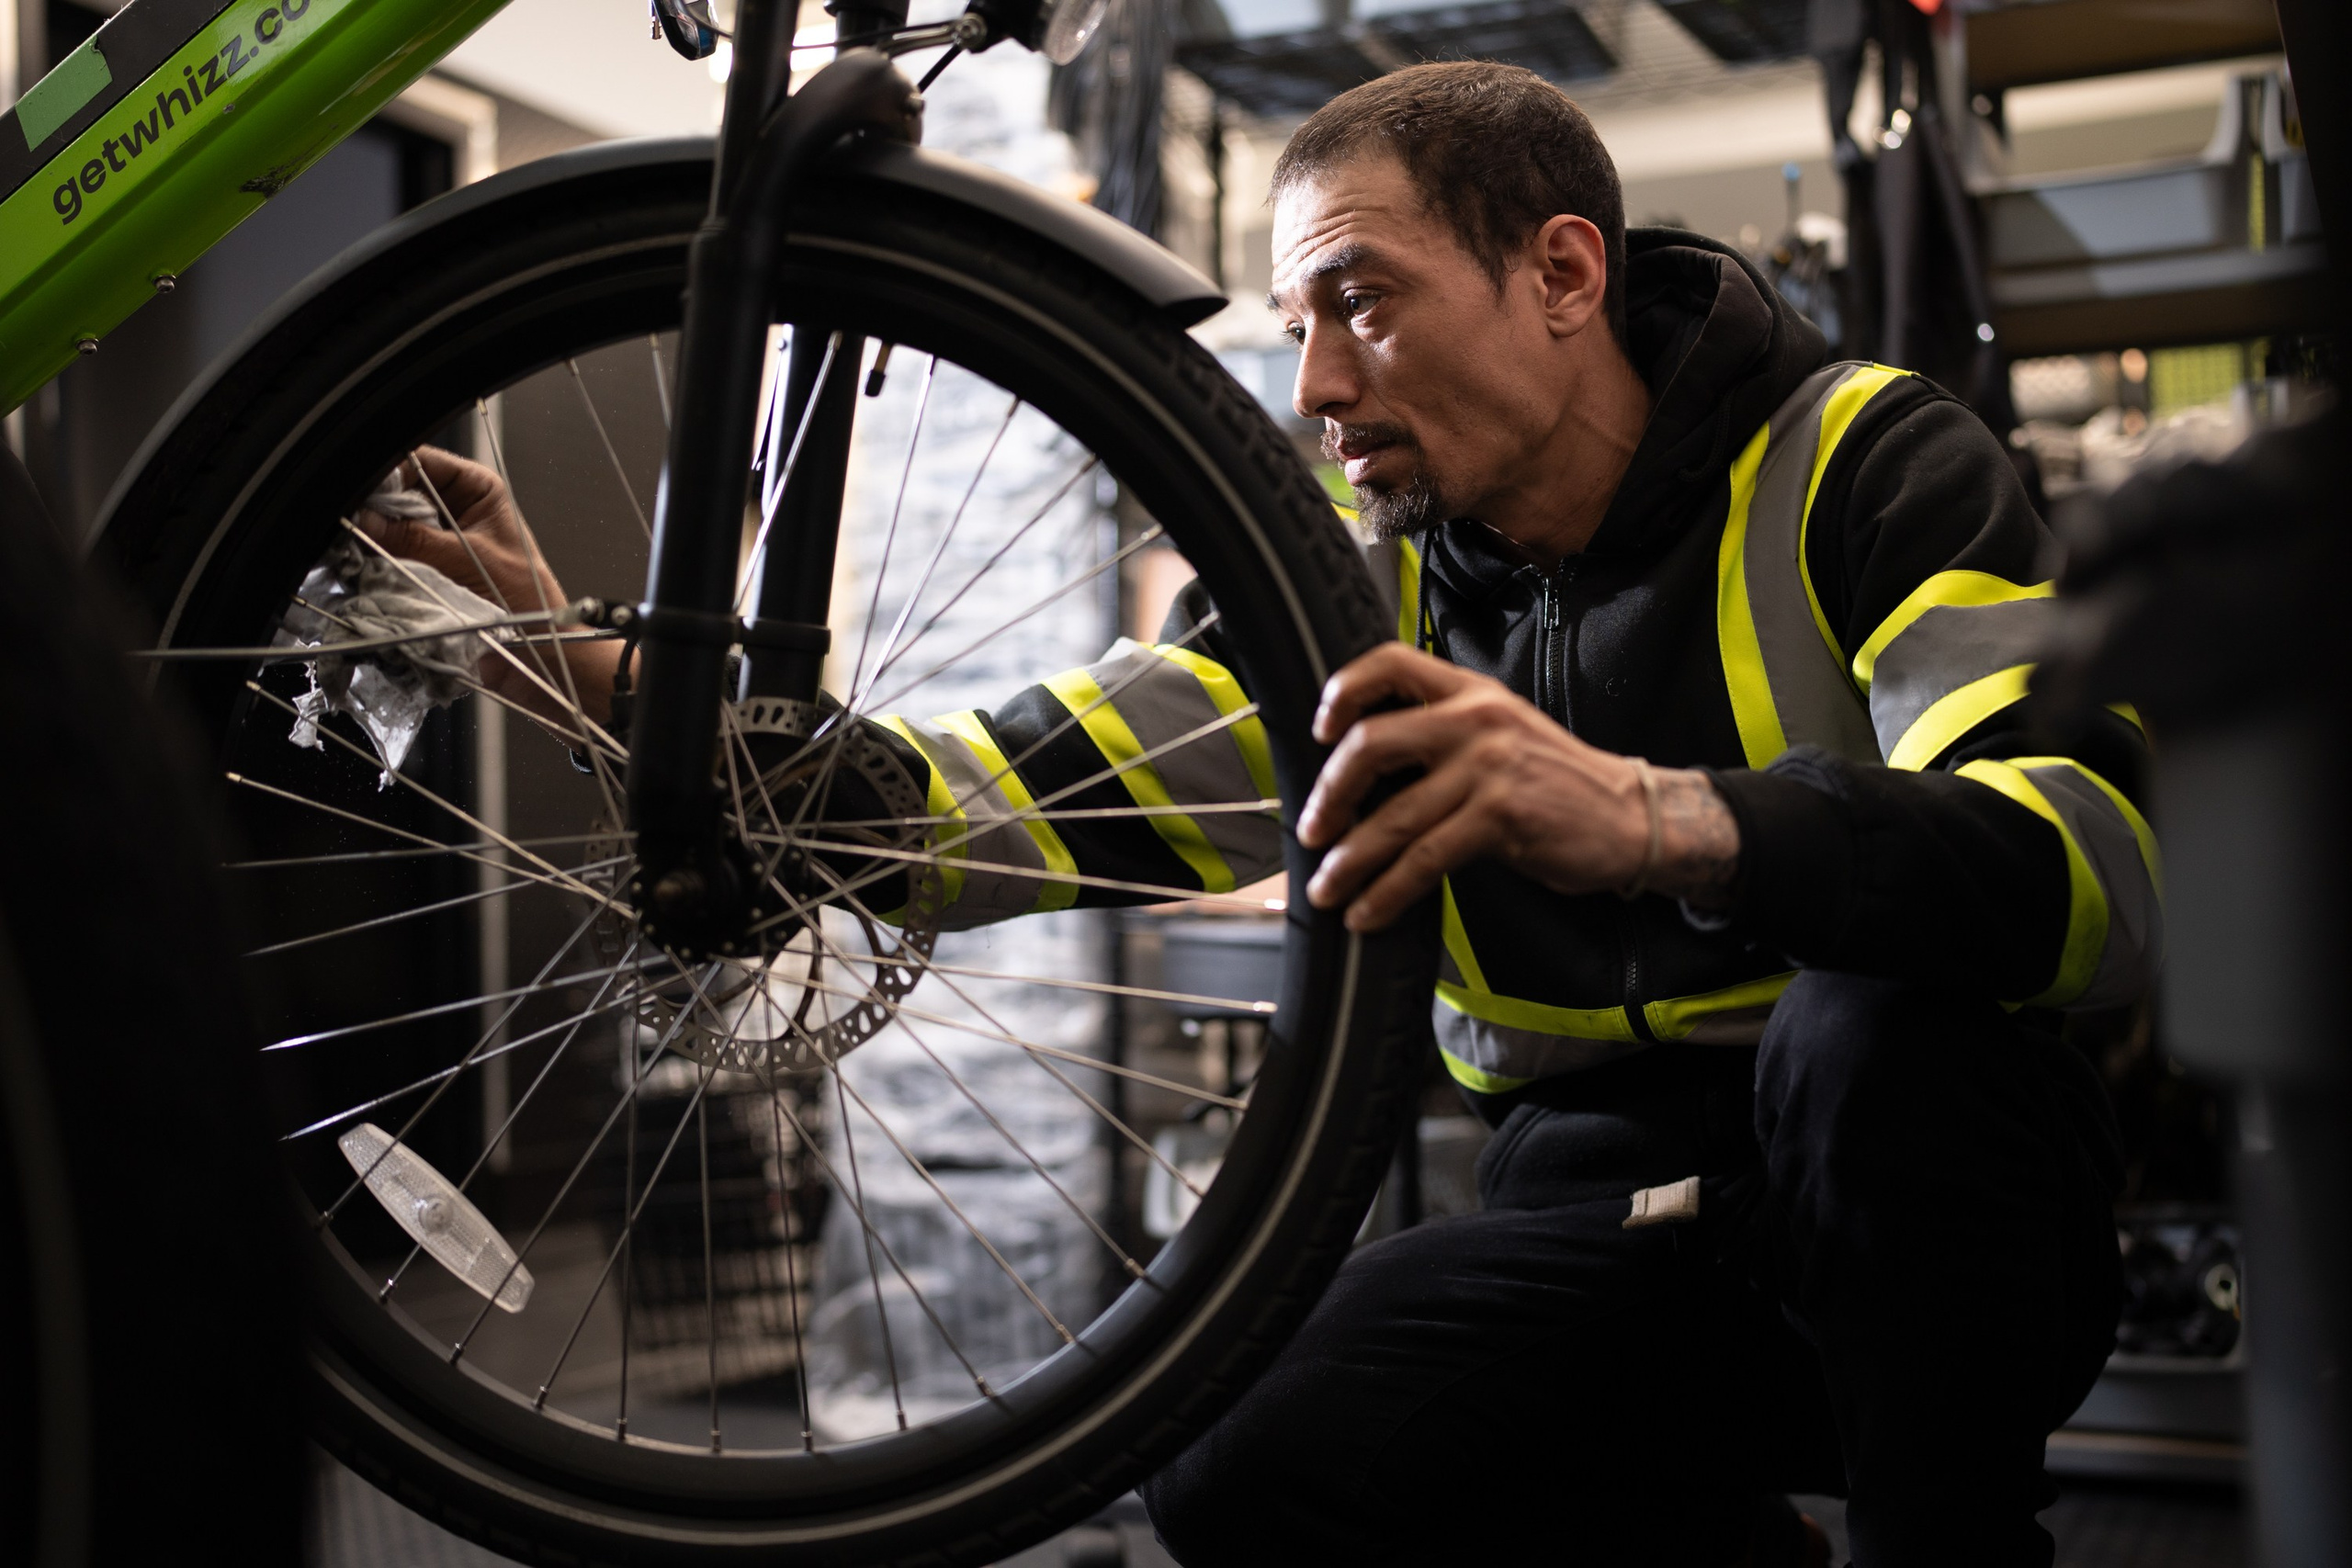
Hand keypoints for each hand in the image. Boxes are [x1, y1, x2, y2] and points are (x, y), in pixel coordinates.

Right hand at [357, 446, 621, 726]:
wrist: (538, 653)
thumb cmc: (528, 603)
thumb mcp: (469, 562)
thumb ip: (416, 539)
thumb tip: (366, 520)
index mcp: (477, 490)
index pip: (421, 461)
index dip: (387, 471)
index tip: (358, 489)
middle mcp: (455, 507)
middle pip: (399, 492)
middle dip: (374, 506)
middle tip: (349, 520)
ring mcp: (437, 538)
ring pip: (390, 524)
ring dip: (371, 535)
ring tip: (352, 544)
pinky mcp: (425, 567)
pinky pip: (391, 555)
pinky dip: (375, 560)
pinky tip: (362, 564)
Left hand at [1296, 644, 1739, 930]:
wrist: (1629, 818)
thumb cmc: (1555, 783)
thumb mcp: (1499, 736)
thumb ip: (1440, 737)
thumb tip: (1361, 775)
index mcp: (1470, 693)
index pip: (1392, 662)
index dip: (1345, 690)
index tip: (1321, 729)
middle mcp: (1474, 720)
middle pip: (1372, 744)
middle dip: (1330, 794)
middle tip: (1313, 831)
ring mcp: (1487, 767)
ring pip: (1393, 816)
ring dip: (1350, 860)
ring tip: (1327, 889)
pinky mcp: (1499, 816)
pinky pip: (1425, 859)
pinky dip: (1388, 892)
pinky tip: (1369, 913)